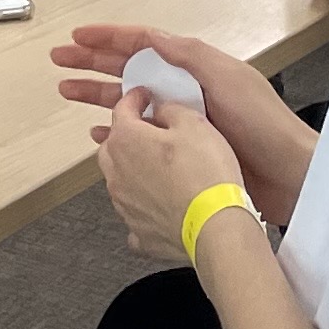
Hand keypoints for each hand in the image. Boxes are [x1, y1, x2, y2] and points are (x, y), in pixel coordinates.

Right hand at [50, 24, 309, 218]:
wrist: (291, 175)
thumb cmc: (262, 123)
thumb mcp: (228, 78)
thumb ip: (189, 56)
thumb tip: (151, 36)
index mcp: (194, 68)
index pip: (143, 44)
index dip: (109, 38)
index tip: (77, 36)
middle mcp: (184, 90)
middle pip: (128, 70)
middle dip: (92, 64)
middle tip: (58, 62)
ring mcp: (183, 120)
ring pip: (129, 102)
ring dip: (98, 95)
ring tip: (67, 92)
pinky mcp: (184, 150)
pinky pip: (141, 136)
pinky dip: (118, 134)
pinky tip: (98, 136)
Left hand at [94, 89, 251, 261]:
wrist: (215, 227)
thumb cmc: (205, 177)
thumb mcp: (195, 124)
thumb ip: (172, 110)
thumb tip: (163, 109)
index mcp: (127, 140)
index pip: (122, 109)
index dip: (134, 98)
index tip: (143, 96)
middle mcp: (118, 173)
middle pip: (113, 146)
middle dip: (126, 134)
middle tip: (145, 130)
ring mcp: (126, 205)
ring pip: (119, 180)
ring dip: (132, 170)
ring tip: (155, 166)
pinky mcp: (139, 231)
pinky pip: (134, 214)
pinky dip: (144, 207)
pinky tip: (159, 205)